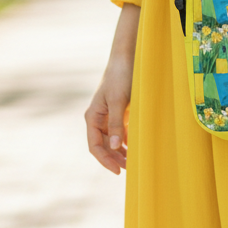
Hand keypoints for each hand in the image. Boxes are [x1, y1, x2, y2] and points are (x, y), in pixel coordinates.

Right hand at [85, 54, 132, 173]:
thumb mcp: (119, 101)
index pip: (95, 146)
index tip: (117, 170)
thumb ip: (116, 124)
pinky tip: (135, 147)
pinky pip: (120, 131)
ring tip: (133, 162)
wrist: (126, 57)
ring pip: (112, 140)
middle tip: (129, 169)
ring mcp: (108, 116)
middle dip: (114, 158)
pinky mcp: (119, 111)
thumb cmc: (120, 77)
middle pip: (104, 145)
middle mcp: (98, 119)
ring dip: (121, 151)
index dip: (105, 160)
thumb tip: (115, 147)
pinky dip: (127, 140)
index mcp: (93, 117)